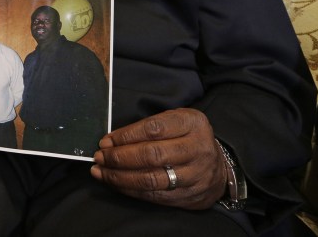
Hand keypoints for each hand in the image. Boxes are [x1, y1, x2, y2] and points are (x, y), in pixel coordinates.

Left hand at [91, 108, 226, 209]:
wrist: (218, 166)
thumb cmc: (188, 137)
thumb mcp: (176, 121)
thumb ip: (150, 127)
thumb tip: (112, 140)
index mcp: (192, 123)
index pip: (153, 128)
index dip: (125, 135)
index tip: (106, 141)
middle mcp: (197, 149)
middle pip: (152, 155)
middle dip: (119, 157)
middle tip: (100, 157)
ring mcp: (195, 175)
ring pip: (151, 179)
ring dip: (120, 177)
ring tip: (101, 171)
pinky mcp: (190, 196)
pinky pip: (155, 196)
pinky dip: (130, 190)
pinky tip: (116, 183)